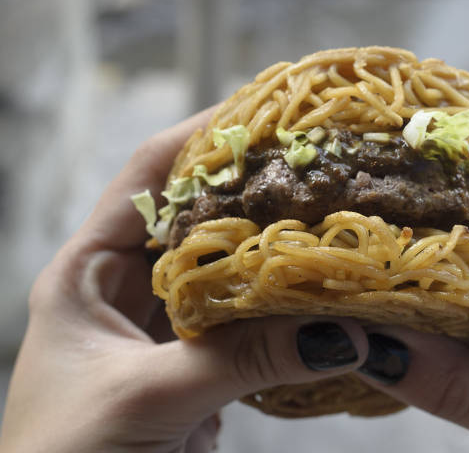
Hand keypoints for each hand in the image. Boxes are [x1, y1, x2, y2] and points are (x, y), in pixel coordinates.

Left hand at [0, 109, 368, 452]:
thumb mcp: (145, 398)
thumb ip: (242, 360)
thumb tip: (344, 333)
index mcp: (86, 273)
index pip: (146, 178)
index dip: (199, 136)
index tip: (263, 108)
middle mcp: (124, 290)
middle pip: (193, 218)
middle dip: (250, 188)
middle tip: (316, 162)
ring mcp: (163, 329)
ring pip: (223, 272)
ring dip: (269, 250)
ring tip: (327, 216)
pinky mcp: (194, 368)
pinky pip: (243, 324)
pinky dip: (279, 309)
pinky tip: (318, 295)